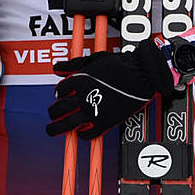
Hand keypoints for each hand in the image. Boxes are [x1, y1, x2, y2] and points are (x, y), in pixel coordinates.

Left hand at [45, 38, 172, 138]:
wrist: (141, 73)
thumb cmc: (120, 65)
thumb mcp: (92, 60)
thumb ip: (73, 65)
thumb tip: (58, 68)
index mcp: (80, 80)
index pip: (60, 90)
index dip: (59, 94)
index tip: (61, 96)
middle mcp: (83, 95)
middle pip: (60, 108)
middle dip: (53, 112)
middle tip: (52, 114)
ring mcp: (93, 109)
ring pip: (68, 123)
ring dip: (57, 128)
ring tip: (52, 130)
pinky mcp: (105, 120)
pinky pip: (88, 133)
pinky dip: (82, 135)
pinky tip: (80, 132)